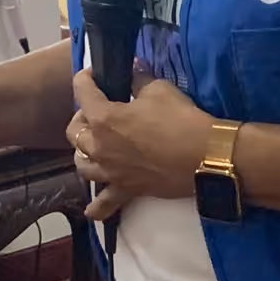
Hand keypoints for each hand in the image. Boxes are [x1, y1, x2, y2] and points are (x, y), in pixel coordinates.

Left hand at [69, 69, 212, 221]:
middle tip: (98, 109)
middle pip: (74, 131)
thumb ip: (138, 80)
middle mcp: (99, 147)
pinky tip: (90, 210)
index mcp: (103, 118)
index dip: (86, 78)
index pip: (82, 91)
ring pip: (81, 164)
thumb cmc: (180, 119)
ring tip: (93, 147)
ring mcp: (110, 172)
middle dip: (82, 116)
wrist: (204, 156)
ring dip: (83, 153)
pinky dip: (96, 207)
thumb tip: (133, 70)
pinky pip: (104, 204)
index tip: (95, 74)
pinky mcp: (126, 190)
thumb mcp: (159, 89)